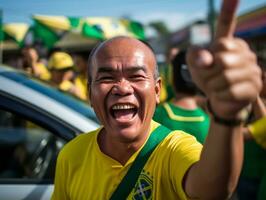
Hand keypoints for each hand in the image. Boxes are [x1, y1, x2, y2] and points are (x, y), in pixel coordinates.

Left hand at [186, 0, 261, 119]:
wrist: (219, 99)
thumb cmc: (207, 77)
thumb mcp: (195, 64)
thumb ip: (196, 55)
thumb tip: (206, 59)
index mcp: (232, 43)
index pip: (225, 25)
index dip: (225, 15)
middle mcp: (246, 53)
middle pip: (220, 58)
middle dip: (207, 72)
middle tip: (209, 77)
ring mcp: (253, 70)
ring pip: (225, 76)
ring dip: (212, 85)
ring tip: (216, 86)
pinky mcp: (254, 88)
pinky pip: (230, 91)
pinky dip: (219, 95)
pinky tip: (223, 94)